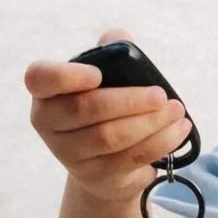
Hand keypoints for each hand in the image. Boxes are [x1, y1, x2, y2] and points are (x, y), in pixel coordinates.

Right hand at [24, 53, 191, 217]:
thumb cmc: (103, 106)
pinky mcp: (96, 177)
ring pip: (111, 138)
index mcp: (46, 92)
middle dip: (130, 101)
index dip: (66, 76)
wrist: (104, 161)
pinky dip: (159, 143)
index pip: (39, 79)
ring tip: (177, 111)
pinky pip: (130, 158)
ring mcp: (70, 155)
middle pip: (86, 110)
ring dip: (151, 123)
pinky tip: (178, 130)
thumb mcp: (105, 77)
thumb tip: (120, 39)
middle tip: (162, 95)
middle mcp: (50, 124)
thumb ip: (110, 52)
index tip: (98, 74)